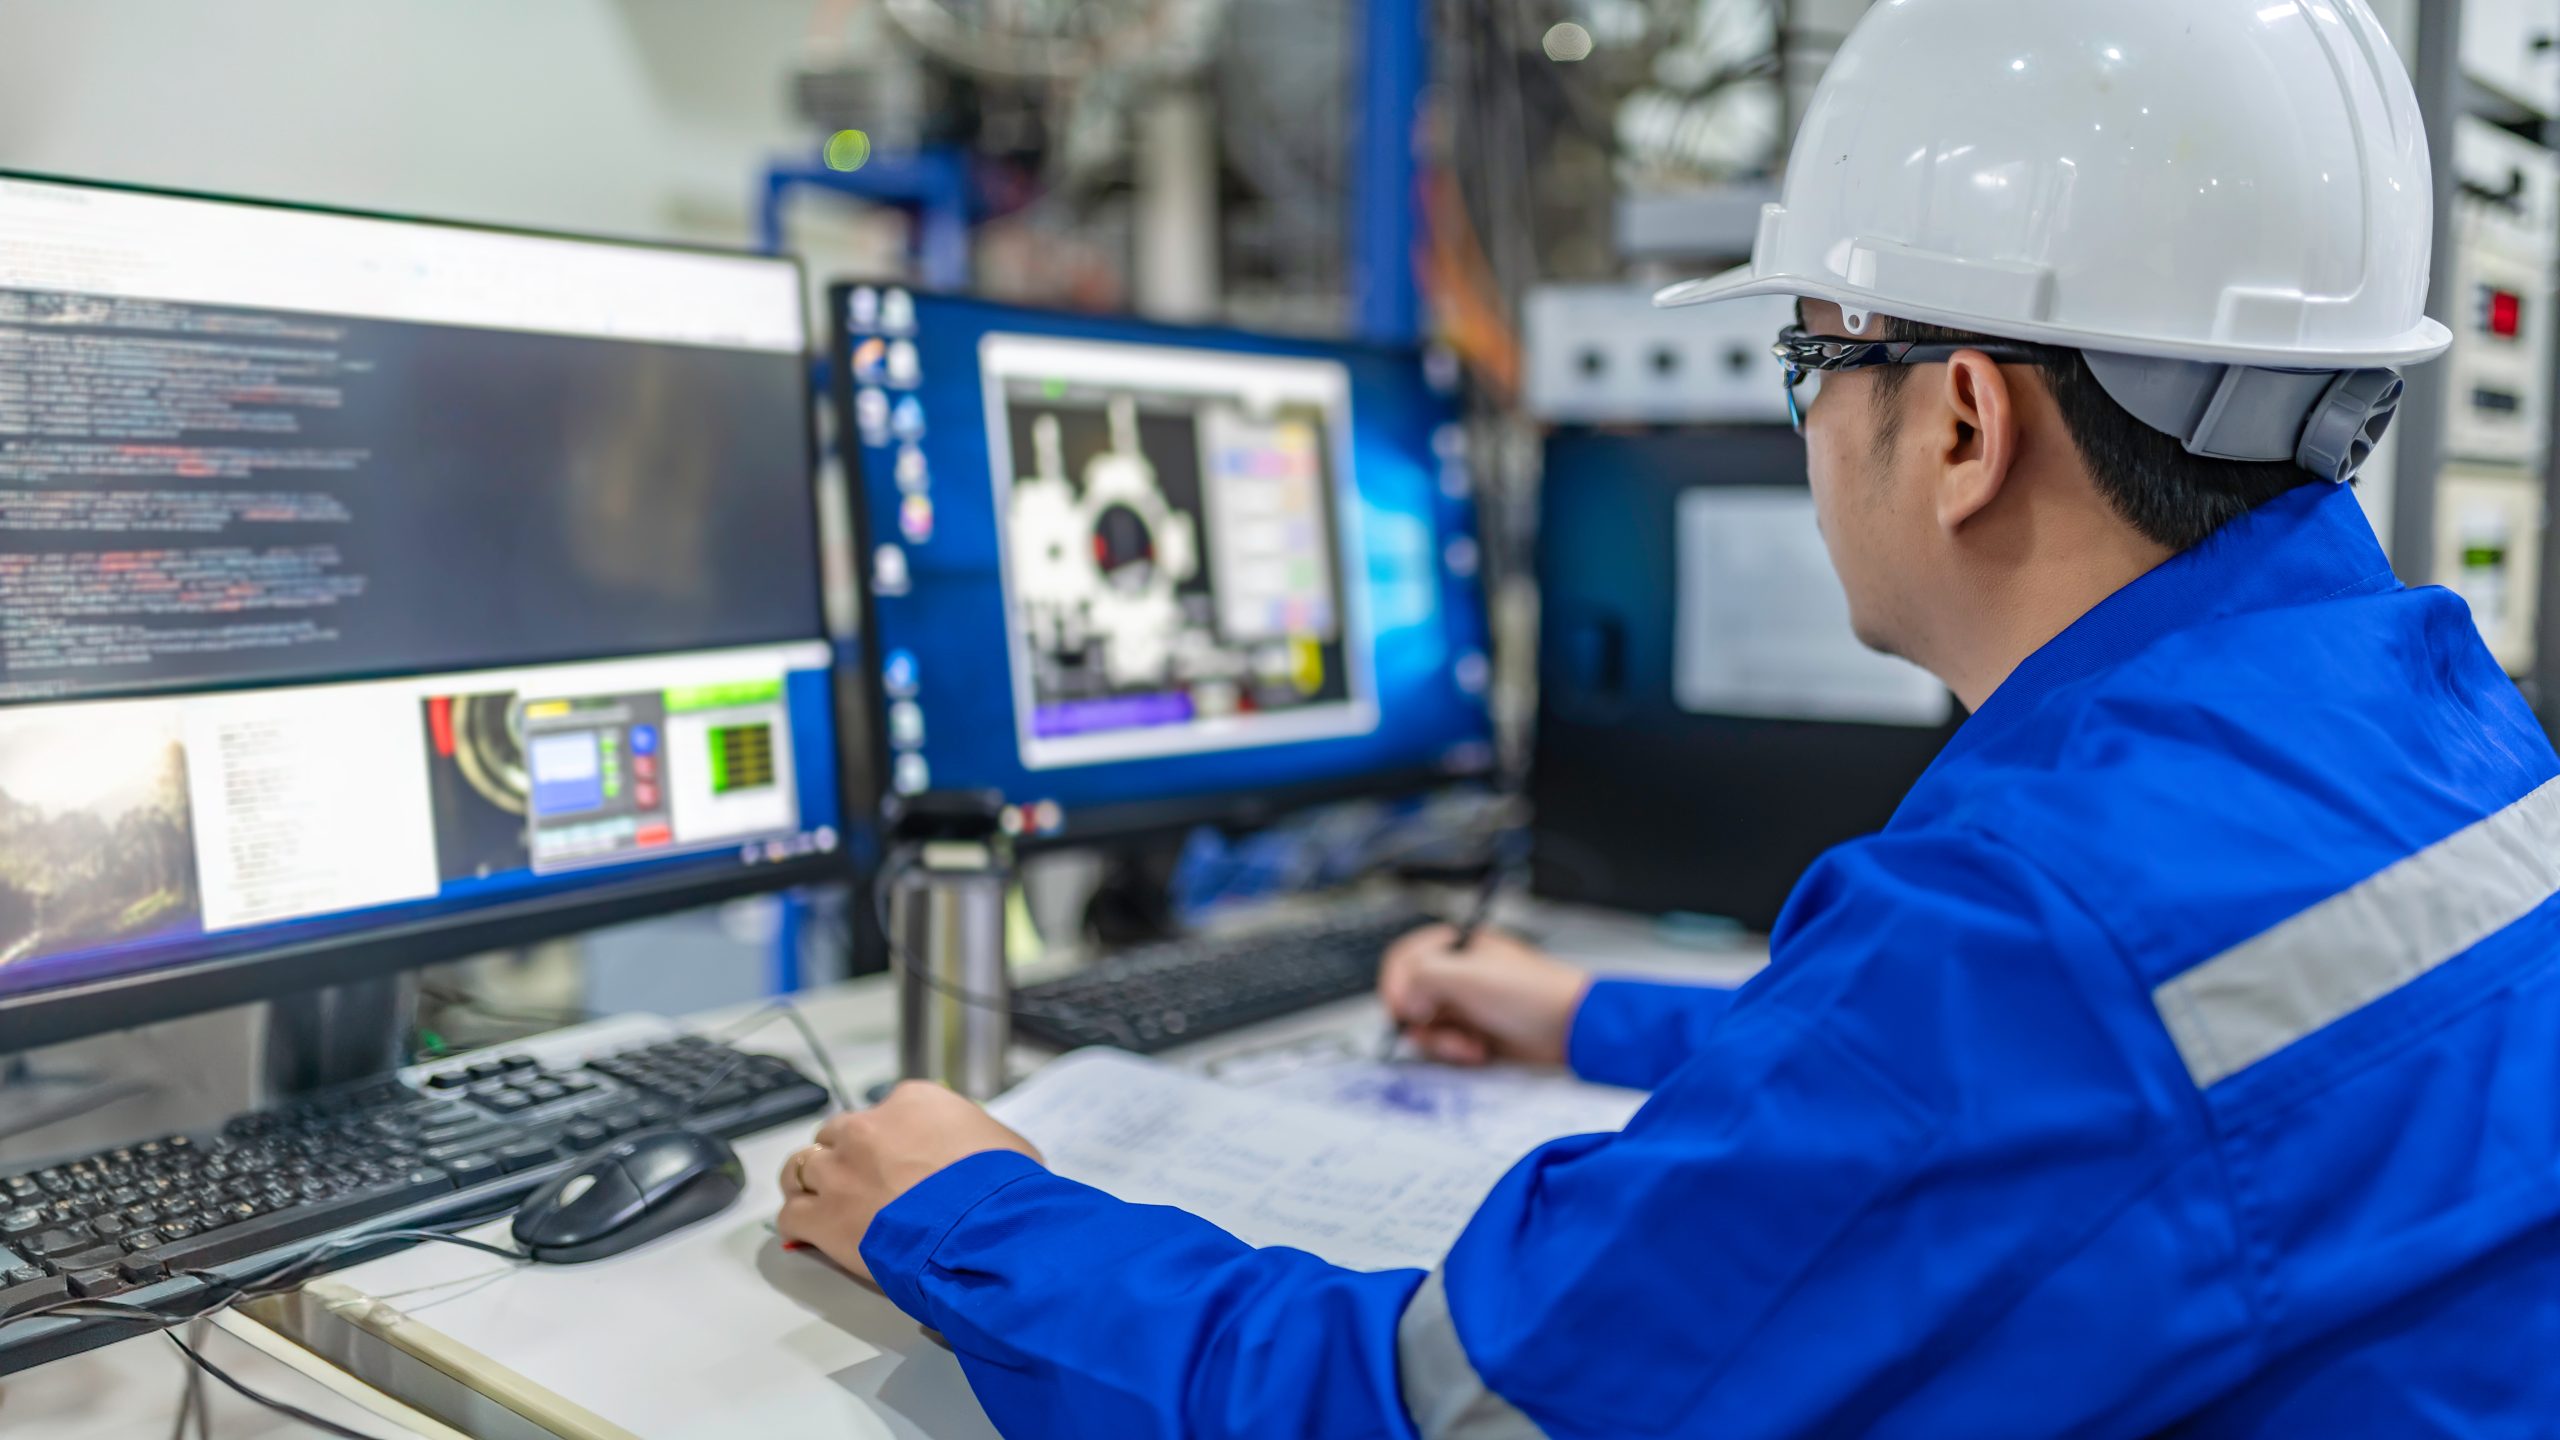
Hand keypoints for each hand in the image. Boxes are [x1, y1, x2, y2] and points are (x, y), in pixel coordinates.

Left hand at [776, 1081, 1042, 1282]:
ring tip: (818, 1201)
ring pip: (800, 1167)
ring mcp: (840, 1172)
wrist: (981, 1231)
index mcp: (912, 1102)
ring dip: (809, 1183)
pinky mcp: (823, 1216)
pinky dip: (800, 1226)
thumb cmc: (1000, 1190)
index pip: (884, 1111)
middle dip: (844, 1157)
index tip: (895, 1160)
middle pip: (835, 1135)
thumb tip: (983, 1153)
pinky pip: (792, 1215)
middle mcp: (867, 1129)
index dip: (888, 1140)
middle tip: (858, 1183)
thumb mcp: (1006, 1145)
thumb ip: (978, 1139)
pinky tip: (812, 1235)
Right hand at [1378, 924, 1592, 1066]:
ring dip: (1441, 1041)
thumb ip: (1423, 976)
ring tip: (1468, 1044)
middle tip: (1435, 1025)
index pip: (1404, 959)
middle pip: (1409, 997)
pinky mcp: (1472, 1032)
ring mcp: (1464, 1005)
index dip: (1395, 983)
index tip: (1402, 1008)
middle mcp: (1456, 974)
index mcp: (1455, 947)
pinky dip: (1455, 1052)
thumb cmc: (1531, 993)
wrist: (1570, 1028)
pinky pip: (1444, 1045)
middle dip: (1421, 1019)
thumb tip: (1402, 999)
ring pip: (1424, 1026)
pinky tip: (1477, 1051)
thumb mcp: (1469, 974)